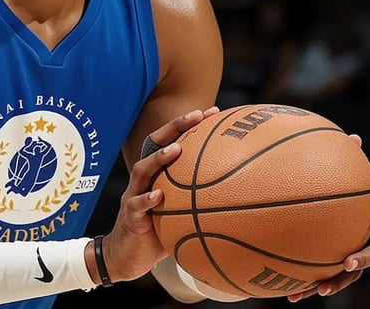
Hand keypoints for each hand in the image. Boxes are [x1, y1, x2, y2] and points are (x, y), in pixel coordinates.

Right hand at [100, 107, 219, 282]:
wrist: (127, 257)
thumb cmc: (158, 233)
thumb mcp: (181, 214)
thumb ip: (201, 202)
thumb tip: (242, 199)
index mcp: (158, 175)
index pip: (171, 142)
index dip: (188, 126)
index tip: (213, 112)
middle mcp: (145, 180)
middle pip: (155, 145)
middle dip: (174, 128)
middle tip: (196, 115)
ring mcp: (134, 196)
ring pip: (142, 171)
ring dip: (158, 159)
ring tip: (175, 150)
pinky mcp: (130, 217)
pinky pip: (136, 205)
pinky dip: (146, 200)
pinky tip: (158, 197)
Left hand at [287, 134, 369, 302]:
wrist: (313, 219)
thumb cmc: (329, 192)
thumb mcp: (333, 175)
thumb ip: (341, 159)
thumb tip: (354, 136)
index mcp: (366, 217)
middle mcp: (362, 239)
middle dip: (362, 257)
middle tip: (348, 259)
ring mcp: (348, 257)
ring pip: (350, 274)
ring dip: (338, 282)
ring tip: (322, 287)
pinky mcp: (329, 270)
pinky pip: (323, 281)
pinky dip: (309, 287)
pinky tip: (290, 295)